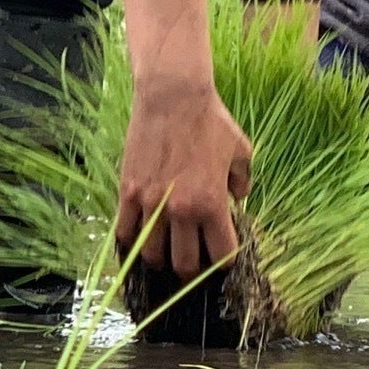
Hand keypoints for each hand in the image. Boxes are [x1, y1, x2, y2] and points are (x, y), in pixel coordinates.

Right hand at [116, 73, 252, 276]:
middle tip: (192, 266)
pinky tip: (140, 238)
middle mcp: (181, 210)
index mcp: (212, 203)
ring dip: (161, 260)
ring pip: (152, 254)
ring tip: (165, 255)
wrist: (173, 97)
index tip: (221, 260)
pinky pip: (125, 231)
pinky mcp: (128, 192)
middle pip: (184, 264)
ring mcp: (151, 203)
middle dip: (191, 271)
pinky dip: (133, 241)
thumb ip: (243, 182)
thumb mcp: (241, 150)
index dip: (223, 262)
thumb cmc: (211, 121)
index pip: (221, 254)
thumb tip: (238, 200)